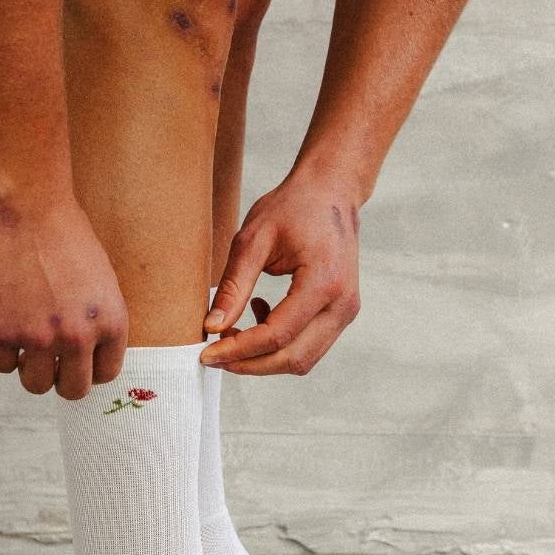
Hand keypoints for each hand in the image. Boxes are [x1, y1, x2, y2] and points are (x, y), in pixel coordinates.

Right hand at [0, 197, 126, 397]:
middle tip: (51, 363)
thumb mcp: (100, 276)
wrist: (26, 206)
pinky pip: (3, 366)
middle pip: (73, 390)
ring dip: (31, 371)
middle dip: (61, 379)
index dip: (90, 370)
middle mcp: (80, 336)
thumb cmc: (64, 231)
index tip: (78, 362)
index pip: (106, 374)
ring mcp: (41, 338)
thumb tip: (87, 347)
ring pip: (36, 386)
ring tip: (27, 350)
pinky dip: (3, 355)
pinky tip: (5, 334)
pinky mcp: (4, 332)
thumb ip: (96, 316)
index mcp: (112, 322)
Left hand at [202, 170, 361, 374]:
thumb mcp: (253, 239)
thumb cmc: (293, 206)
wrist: (332, 190)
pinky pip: (309, 344)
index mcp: (324, 281)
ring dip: (264, 357)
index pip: (278, 334)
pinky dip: (280, 344)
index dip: (239, 349)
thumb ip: (234, 285)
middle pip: (293, 358)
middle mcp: (343, 302)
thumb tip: (212, 327)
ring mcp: (347, 310)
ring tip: (233, 332)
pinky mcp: (342, 312)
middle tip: (215, 355)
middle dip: (250, 364)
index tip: (207, 353)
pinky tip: (260, 313)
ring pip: (303, 358)